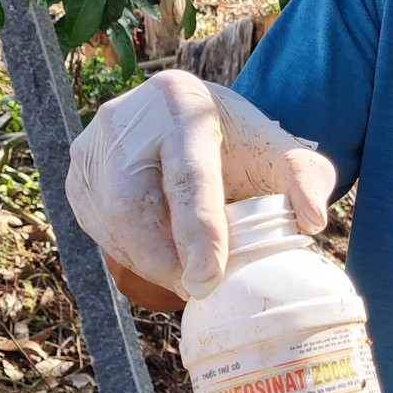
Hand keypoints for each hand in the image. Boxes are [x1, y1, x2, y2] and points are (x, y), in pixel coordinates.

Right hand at [66, 69, 336, 299]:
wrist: (190, 120)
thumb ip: (308, 178)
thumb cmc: (240, 145)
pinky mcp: (78, 169)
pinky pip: (95, 222)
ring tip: (182, 275)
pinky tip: (157, 255)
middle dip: (164, 258)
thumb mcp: (279, 152)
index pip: (188, 176)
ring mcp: (94, 142)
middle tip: (197, 290)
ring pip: (109, 219)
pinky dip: (127, 250)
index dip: (197, 231)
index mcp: (183, 102)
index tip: (209, 278)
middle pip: (134, 203)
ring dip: (146, 260)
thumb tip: (314, 219)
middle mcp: (128, 116)